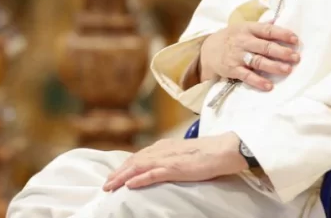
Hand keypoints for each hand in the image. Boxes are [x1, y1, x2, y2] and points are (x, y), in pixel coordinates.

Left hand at [102, 133, 246, 190]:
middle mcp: (164, 150)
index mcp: (166, 145)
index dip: (125, 165)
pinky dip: (140, 179)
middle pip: (135, 160)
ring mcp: (169, 159)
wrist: (224, 149)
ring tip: (110, 186)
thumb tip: (163, 164)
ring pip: (139, 167)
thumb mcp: (186, 152)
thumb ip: (172, 156)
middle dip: (118, 172)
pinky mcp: (176, 168)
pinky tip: (130, 185)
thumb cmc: (209, 152)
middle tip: (106, 184)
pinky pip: (153, 174)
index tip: (115, 174)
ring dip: (122, 177)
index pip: (140, 155)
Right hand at [200, 22, 300, 90]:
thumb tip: (279, 19)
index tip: (296, 40)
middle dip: (282, 52)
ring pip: (258, 61)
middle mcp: (243, 41)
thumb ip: (261, 26)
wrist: (207, 50)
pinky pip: (246, 76)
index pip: (267, 30)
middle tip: (296, 57)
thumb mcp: (244, 27)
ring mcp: (237, 56)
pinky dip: (258, 81)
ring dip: (273, 66)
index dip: (282, 34)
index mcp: (248, 28)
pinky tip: (269, 86)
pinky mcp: (232, 69)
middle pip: (265, 46)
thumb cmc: (232, 37)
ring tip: (287, 70)